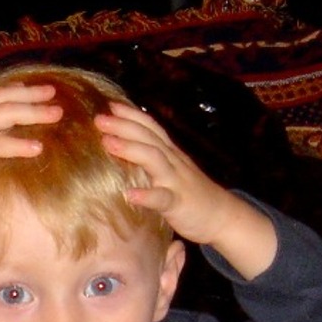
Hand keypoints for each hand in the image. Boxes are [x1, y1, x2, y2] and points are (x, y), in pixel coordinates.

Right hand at [0, 83, 62, 213]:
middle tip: (52, 92)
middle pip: (5, 97)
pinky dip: (20, 145)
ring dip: (34, 112)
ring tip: (56, 114)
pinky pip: (1, 144)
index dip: (11, 89)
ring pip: (8, 113)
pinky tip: (38, 149)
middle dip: (30, 93)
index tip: (27, 86)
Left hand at [95, 101, 276, 278]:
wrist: (223, 216)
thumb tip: (127, 150)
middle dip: (123, 125)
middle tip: (98, 119)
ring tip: (107, 143)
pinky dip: (146, 196)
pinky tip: (129, 195)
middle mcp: (173, 162)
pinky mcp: (179, 204)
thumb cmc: (192, 194)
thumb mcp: (173, 171)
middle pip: (148, 137)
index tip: (109, 104)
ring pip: (154, 159)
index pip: (150, 127)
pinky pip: (162, 199)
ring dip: (130, 149)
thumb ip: (154, 160)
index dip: (131, 114)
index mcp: (170, 153)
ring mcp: (176, 181)